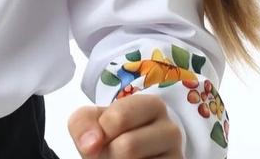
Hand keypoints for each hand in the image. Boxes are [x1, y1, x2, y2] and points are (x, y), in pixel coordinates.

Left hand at [68, 94, 182, 157]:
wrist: (123, 152)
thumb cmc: (110, 133)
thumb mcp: (91, 120)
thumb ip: (83, 123)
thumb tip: (90, 144)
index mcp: (152, 105)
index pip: (119, 118)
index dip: (100, 131)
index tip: (100, 136)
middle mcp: (171, 131)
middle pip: (128, 147)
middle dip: (108, 153)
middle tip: (108, 152)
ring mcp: (176, 156)